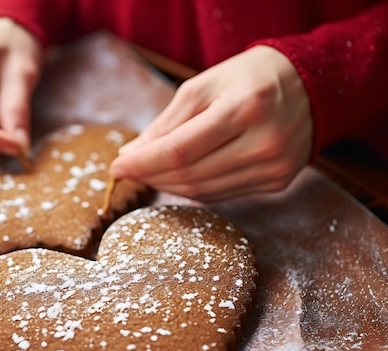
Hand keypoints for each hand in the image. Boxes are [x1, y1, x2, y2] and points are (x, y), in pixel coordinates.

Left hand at [110, 46, 312, 201]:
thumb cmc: (248, 78)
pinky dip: (192, 189)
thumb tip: (131, 155)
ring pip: (204, 191)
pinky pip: (221, 195)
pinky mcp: (278, 182)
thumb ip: (167, 123)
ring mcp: (275, 168)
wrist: (310, 85)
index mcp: (246, 107)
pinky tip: (177, 178)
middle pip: (190, 176)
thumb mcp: (203, 86)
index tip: (116, 166)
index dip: (143, 163)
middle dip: (150, 176)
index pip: (180, 150)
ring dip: (168, 186)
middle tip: (128, 169)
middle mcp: (265, 142)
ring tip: (148, 173)